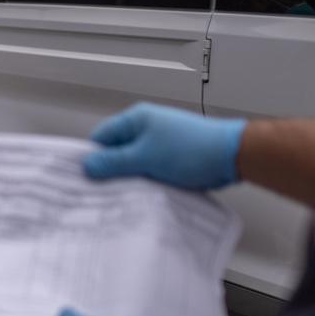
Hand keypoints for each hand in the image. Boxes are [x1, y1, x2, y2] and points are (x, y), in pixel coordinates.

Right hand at [85, 103, 247, 190]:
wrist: (230, 156)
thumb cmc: (190, 150)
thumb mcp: (145, 157)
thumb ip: (113, 162)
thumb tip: (87, 165)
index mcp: (136, 119)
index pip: (102, 137)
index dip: (92, 157)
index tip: (83, 179)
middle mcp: (146, 128)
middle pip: (116, 152)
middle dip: (110, 171)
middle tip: (102, 193)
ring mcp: (160, 143)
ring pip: (133, 164)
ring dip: (130, 179)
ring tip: (123, 196)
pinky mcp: (171, 158)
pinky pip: (149, 170)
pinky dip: (145, 181)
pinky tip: (143, 195)